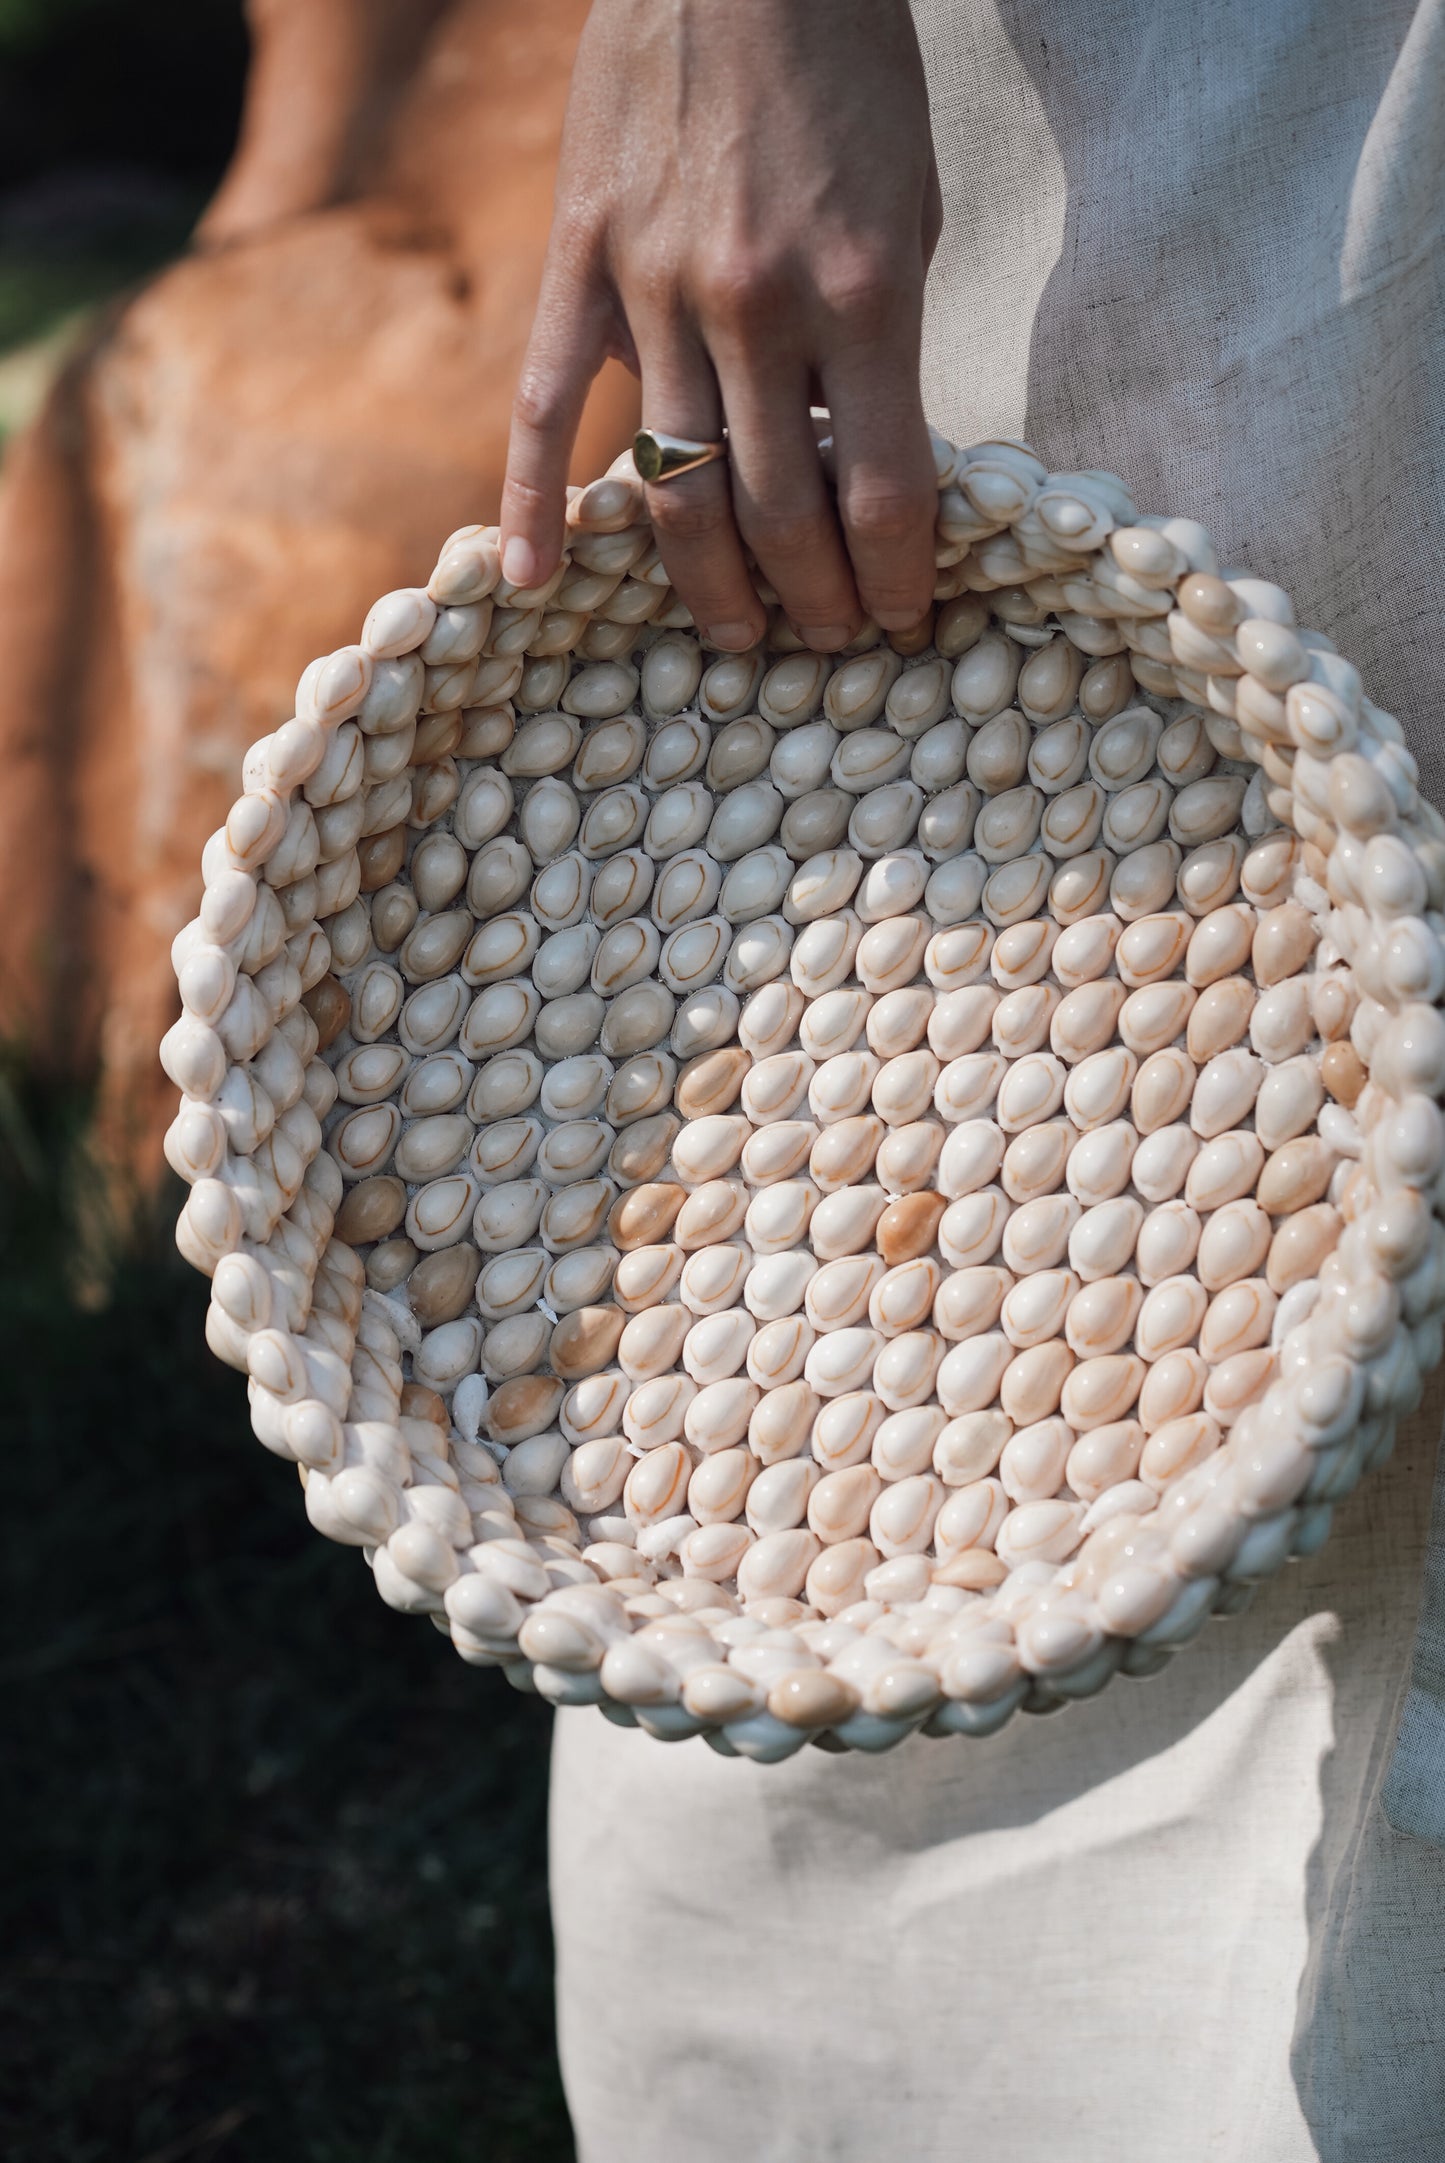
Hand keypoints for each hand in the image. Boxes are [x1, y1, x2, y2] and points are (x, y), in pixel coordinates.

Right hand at [499, 0, 941, 651]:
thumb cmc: (851, 75)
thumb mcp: (910, 209)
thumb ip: (880, 344)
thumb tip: (850, 458)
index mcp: (865, 294)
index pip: (885, 496)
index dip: (896, 583)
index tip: (902, 621)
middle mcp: (758, 308)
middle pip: (779, 516)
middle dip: (814, 601)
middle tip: (828, 644)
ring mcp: (658, 289)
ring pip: (675, 488)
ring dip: (712, 586)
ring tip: (740, 638)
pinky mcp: (583, 259)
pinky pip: (544, 404)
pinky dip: (532, 502)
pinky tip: (528, 581)